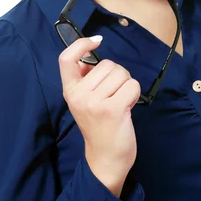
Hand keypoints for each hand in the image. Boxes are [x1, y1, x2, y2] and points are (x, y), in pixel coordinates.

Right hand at [58, 35, 139, 191]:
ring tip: (120, 102)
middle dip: (117, 75)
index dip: (81, 44)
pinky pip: (132, 85)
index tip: (96, 42)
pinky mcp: (113, 109)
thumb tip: (89, 56)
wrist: (106, 158)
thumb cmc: (99, 126)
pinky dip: (134, 94)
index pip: (66, 59)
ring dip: (126, 85)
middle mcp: (79, 95)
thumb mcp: (84, 101)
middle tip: (113, 96)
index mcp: (70, 91)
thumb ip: (85, 79)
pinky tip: (127, 108)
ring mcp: (95, 102)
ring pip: (122, 73)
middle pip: (107, 64)